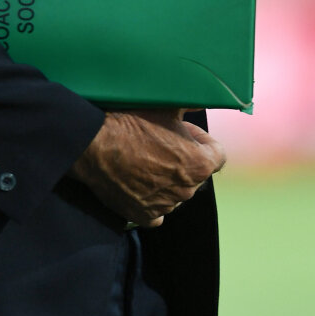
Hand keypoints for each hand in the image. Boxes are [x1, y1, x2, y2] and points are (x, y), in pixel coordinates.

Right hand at [69, 109, 225, 227]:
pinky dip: (151, 199)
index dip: (202, 140)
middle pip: (195, 173)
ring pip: (175, 191)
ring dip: (167, 178)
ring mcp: (166, 206)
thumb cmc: (133, 124)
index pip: (218, 154)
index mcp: (200, 165)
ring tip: (146, 158)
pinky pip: (157, 211)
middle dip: (184, 158)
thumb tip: (204, 99)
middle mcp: (187, 190)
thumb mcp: (168, 108)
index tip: (185, 132)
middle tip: (162, 141)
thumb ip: (193, 106)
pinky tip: (140, 182)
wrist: (96, 145)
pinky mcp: (144, 216)